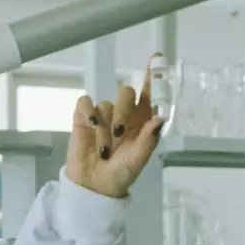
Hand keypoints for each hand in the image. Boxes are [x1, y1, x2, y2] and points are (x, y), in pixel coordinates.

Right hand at [66, 71, 165, 198]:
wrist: (94, 186)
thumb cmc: (120, 173)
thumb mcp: (139, 159)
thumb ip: (149, 138)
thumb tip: (160, 117)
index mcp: (141, 122)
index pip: (148, 94)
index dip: (153, 76)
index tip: (156, 58)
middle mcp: (123, 115)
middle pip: (126, 92)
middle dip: (124, 110)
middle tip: (120, 133)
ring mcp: (103, 115)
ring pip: (107, 103)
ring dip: (106, 127)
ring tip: (104, 148)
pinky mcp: (83, 118)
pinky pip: (87, 103)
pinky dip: (89, 113)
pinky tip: (90, 126)